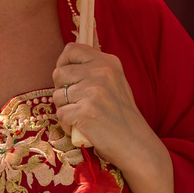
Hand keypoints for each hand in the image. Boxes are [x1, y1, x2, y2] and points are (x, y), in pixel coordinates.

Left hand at [52, 43, 152, 166]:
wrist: (135, 142)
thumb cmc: (121, 115)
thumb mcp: (114, 81)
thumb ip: (93, 69)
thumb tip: (66, 59)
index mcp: (108, 62)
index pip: (71, 49)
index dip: (63, 63)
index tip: (67, 77)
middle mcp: (101, 73)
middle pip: (59, 73)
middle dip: (61, 89)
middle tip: (76, 102)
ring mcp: (93, 92)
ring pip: (57, 95)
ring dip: (64, 109)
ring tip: (81, 116)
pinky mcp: (85, 112)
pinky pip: (61, 114)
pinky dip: (67, 124)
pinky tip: (81, 128)